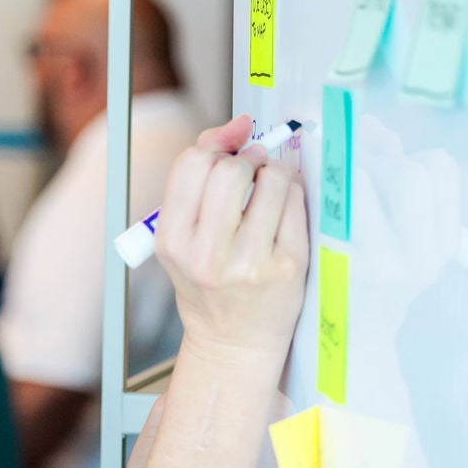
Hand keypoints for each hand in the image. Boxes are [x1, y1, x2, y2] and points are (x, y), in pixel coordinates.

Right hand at [153, 113, 308, 371]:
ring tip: (270, 186)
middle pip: (229, 170)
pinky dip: (292, 192)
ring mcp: (250, 263)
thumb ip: (198, 179)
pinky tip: (284, 205)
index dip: (216, 146)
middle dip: (245, 159)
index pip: (191, 165)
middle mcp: (207, 256)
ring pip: (269, 180)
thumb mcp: (183, 238)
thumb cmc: (209, 283)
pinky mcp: (288, 267)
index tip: (231, 149)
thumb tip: (239, 124)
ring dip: (274, 171)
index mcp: (173, 243)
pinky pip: (295, 203)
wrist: (234, 343)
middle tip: (252, 172)